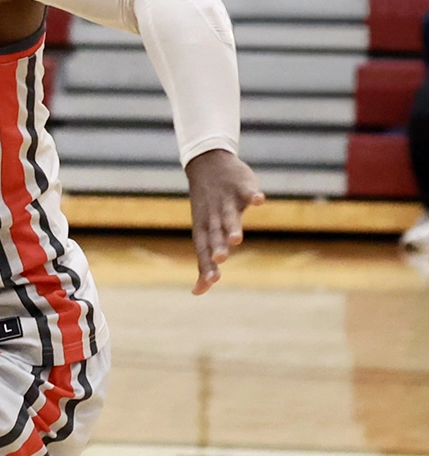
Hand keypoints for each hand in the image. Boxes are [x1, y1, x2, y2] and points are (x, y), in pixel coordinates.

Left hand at [184, 149, 262, 294]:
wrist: (207, 164)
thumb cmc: (207, 208)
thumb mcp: (203, 234)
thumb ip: (204, 263)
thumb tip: (197, 291)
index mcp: (205, 229)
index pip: (203, 249)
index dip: (207, 264)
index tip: (212, 280)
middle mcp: (214, 216)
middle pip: (216, 234)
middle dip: (218, 246)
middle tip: (220, 258)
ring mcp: (227, 201)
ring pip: (230, 215)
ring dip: (233, 227)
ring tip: (237, 239)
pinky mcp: (241, 186)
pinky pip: (247, 191)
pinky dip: (252, 195)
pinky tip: (258, 201)